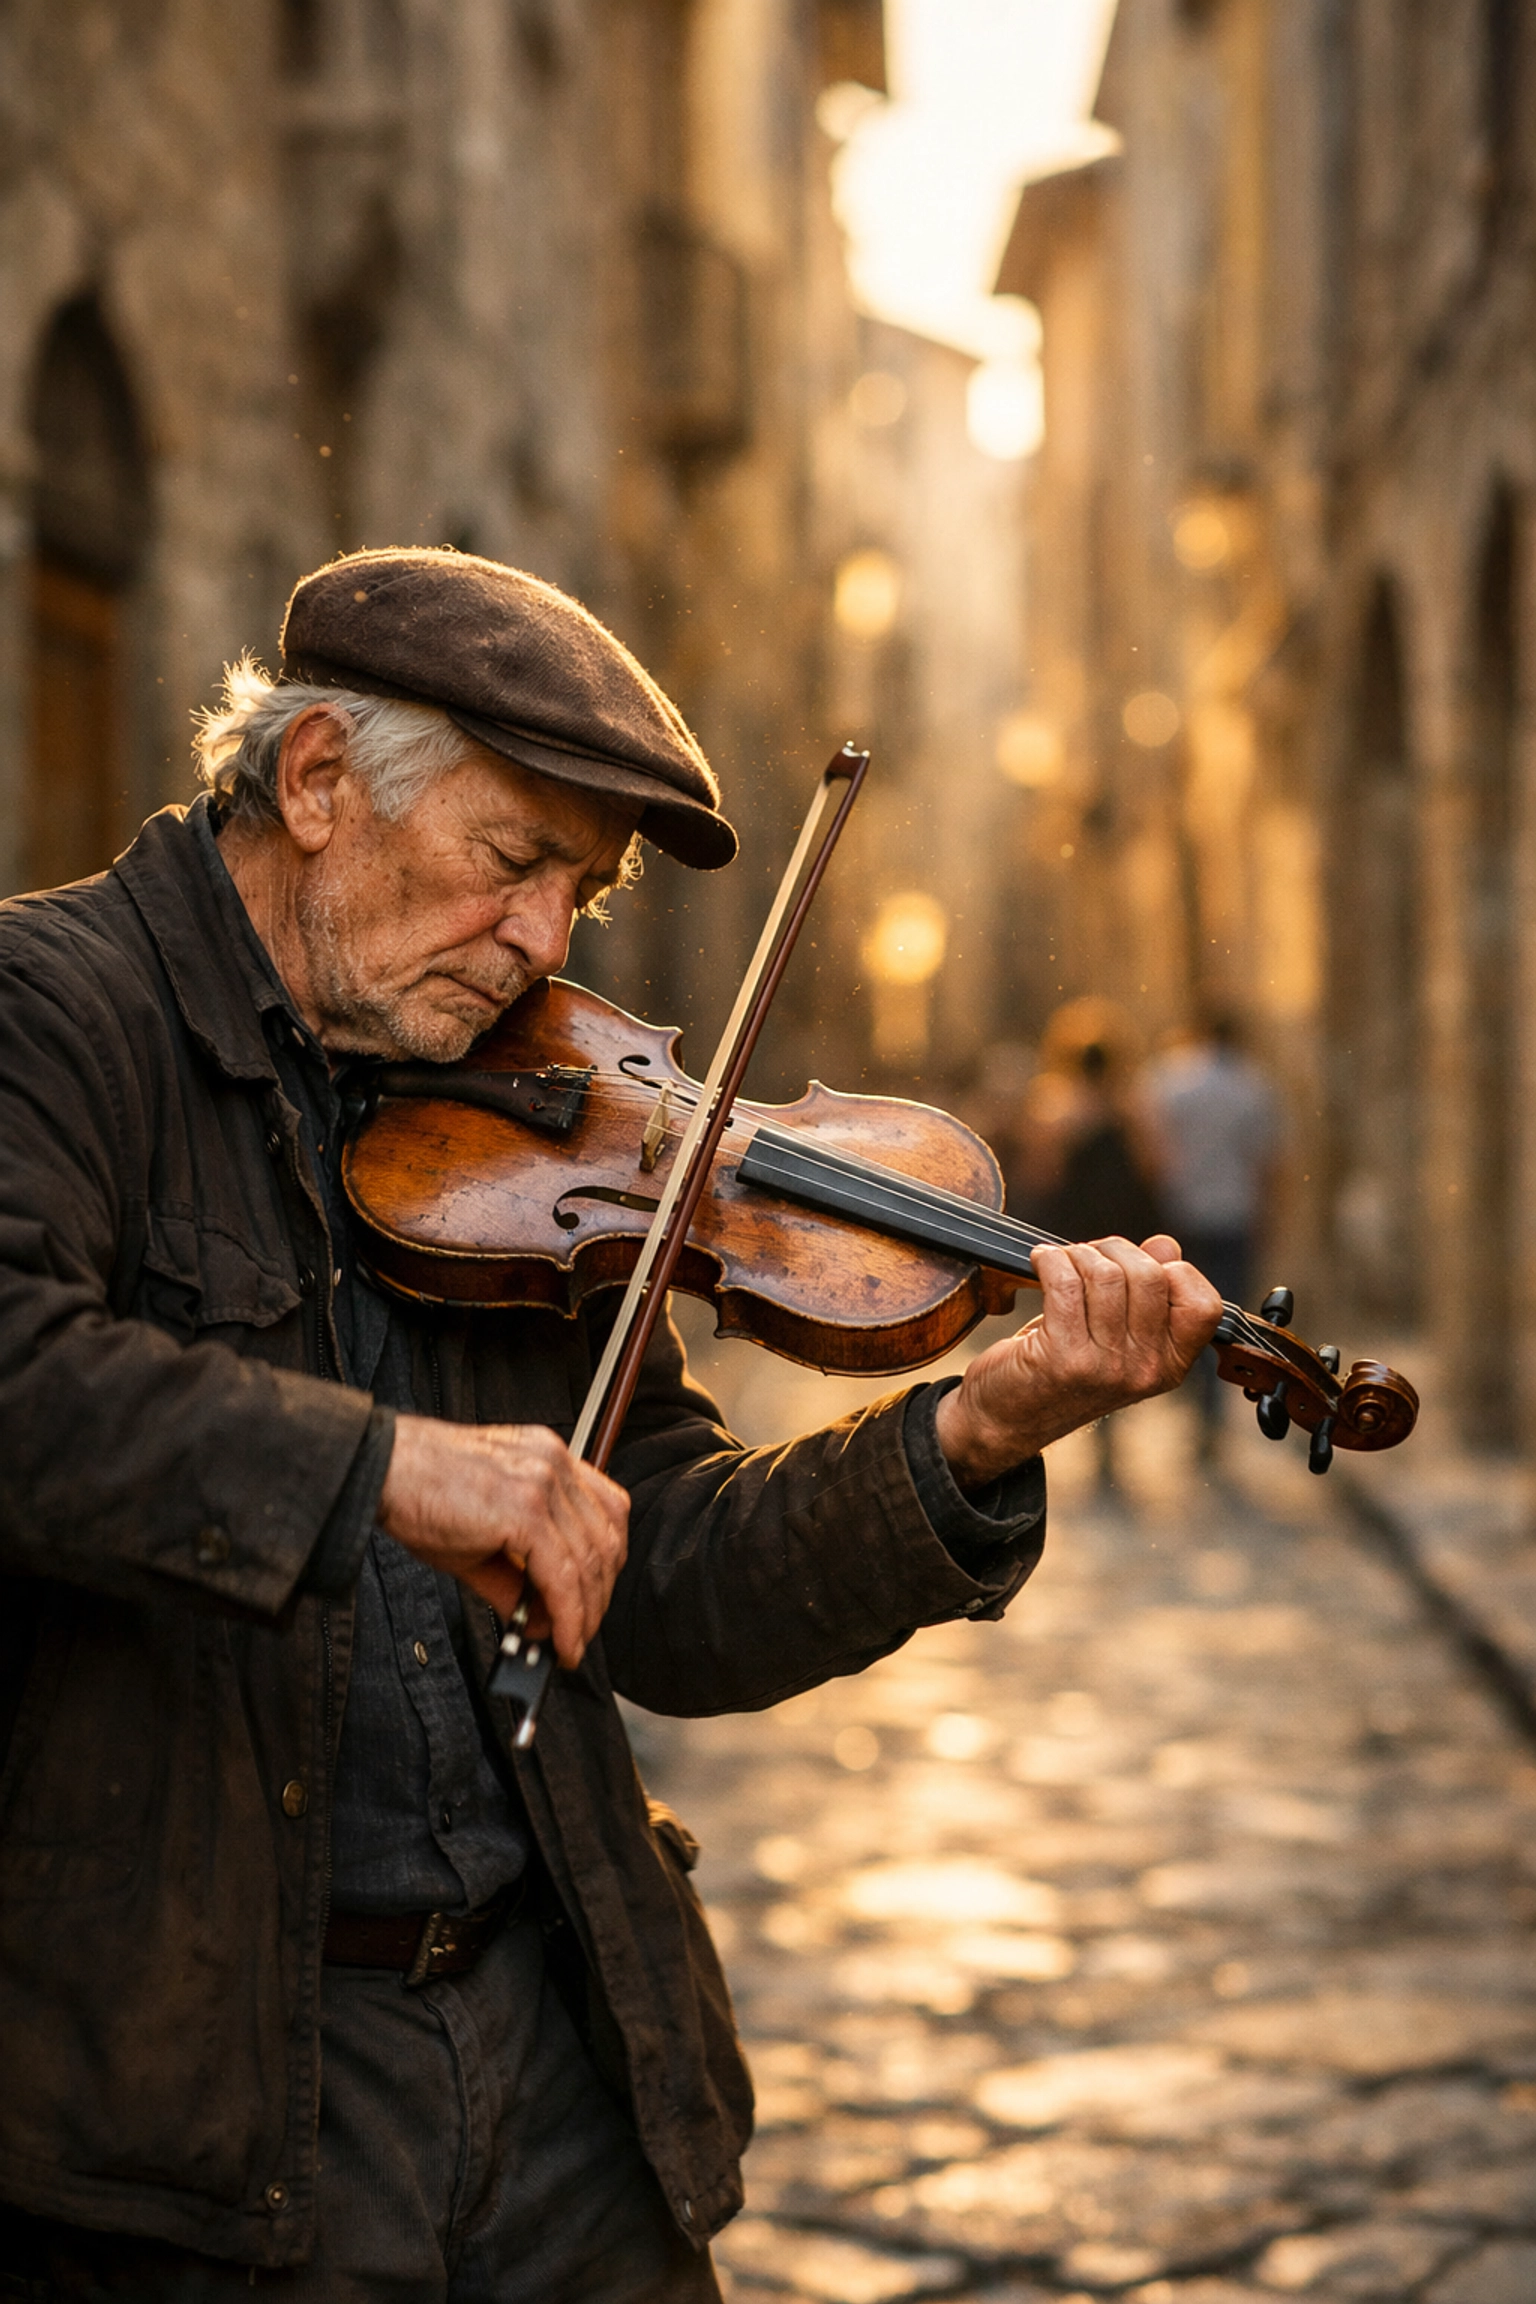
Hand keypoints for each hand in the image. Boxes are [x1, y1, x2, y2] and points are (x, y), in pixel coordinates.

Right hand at [378, 1417, 628, 1667]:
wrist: (380, 1470)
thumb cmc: (419, 1494)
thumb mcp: (479, 1536)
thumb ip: (517, 1577)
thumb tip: (542, 1622)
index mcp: (548, 1457)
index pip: (608, 1510)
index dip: (608, 1561)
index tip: (595, 1596)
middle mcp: (553, 1463)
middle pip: (607, 1538)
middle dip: (599, 1595)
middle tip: (581, 1632)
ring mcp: (542, 1483)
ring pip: (590, 1561)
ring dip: (585, 1614)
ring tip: (569, 1644)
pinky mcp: (524, 1509)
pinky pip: (563, 1576)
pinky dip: (568, 1617)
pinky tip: (560, 1641)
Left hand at [934, 1234, 1222, 1486]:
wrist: (1008, 1418)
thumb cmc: (1065, 1367)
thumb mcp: (1118, 1334)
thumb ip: (1149, 1290)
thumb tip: (1166, 1245)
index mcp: (1170, 1365)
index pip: (1204, 1307)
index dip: (1175, 1272)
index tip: (1137, 1266)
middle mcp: (1145, 1370)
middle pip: (1150, 1276)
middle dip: (1114, 1250)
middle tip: (1087, 1256)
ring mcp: (1106, 1367)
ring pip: (1105, 1275)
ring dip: (1077, 1255)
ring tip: (1061, 1262)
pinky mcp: (1064, 1358)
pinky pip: (1065, 1283)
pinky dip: (1051, 1260)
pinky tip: (1041, 1262)